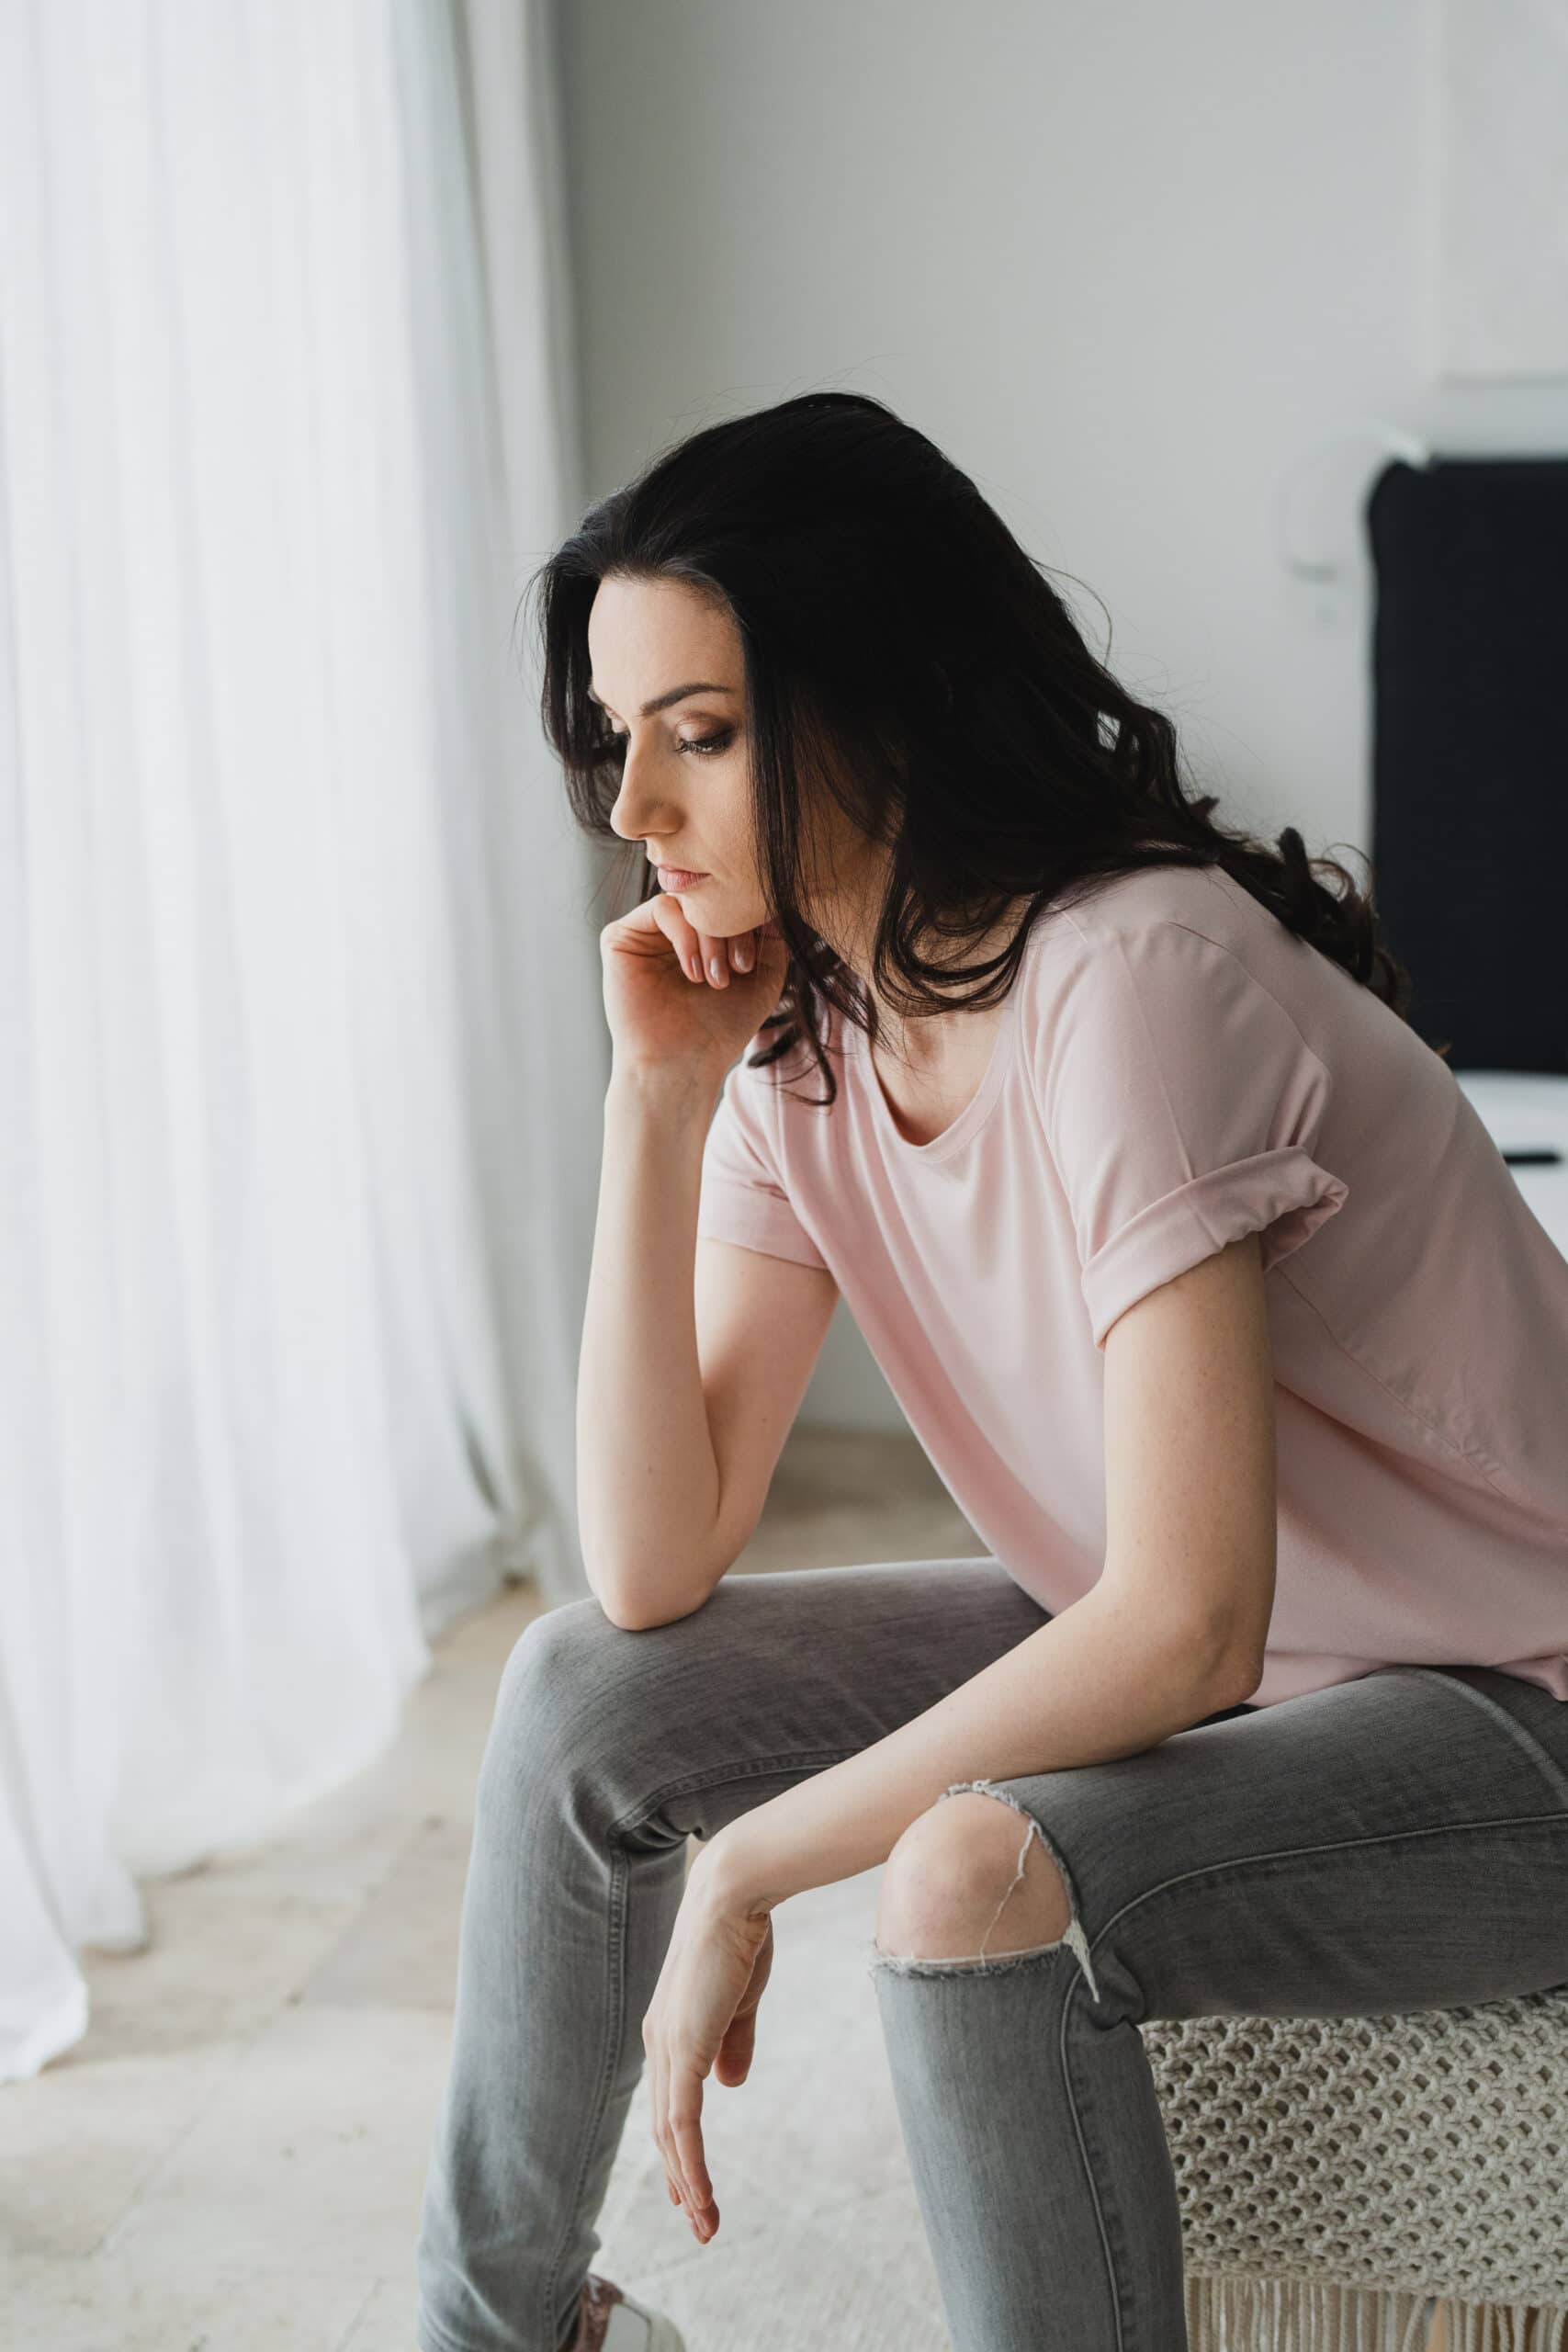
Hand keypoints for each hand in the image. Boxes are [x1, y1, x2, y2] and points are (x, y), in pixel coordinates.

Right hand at [600, 894, 788, 1080]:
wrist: (682, 1064)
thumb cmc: (720, 1028)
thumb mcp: (764, 977)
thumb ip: (771, 936)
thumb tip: (771, 899)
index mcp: (703, 937)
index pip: (730, 904)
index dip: (749, 922)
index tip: (753, 964)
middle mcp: (674, 931)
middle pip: (710, 899)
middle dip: (732, 929)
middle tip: (739, 968)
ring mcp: (646, 933)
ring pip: (688, 902)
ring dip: (710, 937)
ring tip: (716, 979)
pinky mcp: (620, 937)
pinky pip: (661, 908)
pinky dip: (685, 935)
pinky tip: (693, 972)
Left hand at [642, 1844, 775, 2243]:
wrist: (732, 1898)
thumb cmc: (740, 1939)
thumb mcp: (739, 2001)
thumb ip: (732, 2042)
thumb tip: (730, 2084)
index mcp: (669, 2031)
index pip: (669, 2103)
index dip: (678, 2148)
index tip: (690, 2187)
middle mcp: (659, 2044)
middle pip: (664, 2128)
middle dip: (681, 2178)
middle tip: (699, 2221)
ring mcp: (667, 2048)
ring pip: (670, 2134)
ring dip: (688, 2183)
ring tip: (706, 2223)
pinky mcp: (683, 2050)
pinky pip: (683, 2123)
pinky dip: (691, 2165)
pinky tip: (702, 2196)